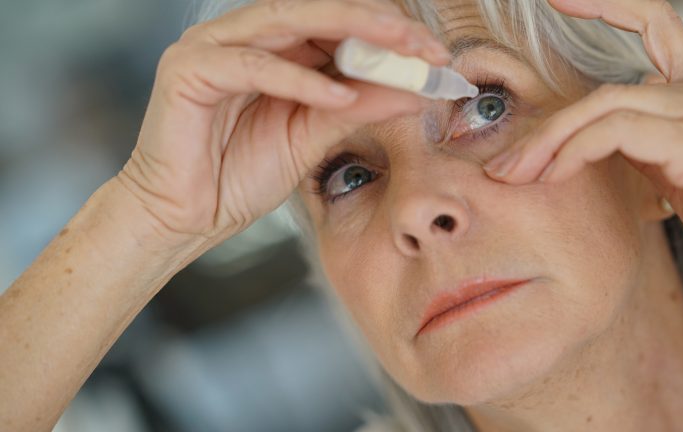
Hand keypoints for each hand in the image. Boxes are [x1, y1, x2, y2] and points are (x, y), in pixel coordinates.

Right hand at [118, 0, 448, 246]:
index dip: (386, 35)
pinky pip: (254, 66)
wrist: (184, 218)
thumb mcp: (314, 138)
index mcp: (273, 49)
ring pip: (288, 22)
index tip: (434, 57)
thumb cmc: (240, 176)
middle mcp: (243, 37)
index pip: (336, 26)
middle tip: (424, 44)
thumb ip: (358, 109)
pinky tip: (338, 95)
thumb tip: (414, 93)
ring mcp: (212, 46)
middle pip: (318, 12)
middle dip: (377, 25)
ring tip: (396, 51)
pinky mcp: (188, 69)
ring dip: (348, 33)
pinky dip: (299, 79)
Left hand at [482, 0, 682, 313]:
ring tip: (515, 174)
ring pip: (605, 105)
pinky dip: (575, 151)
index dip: (610, 7)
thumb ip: (645, 141)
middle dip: (550, 125)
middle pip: (609, 88)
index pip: (657, 24)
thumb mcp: (679, 170)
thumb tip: (596, 134)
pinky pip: (616, 131)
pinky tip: (554, 176)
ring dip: (550, 142)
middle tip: (506, 164)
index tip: (560, 0)